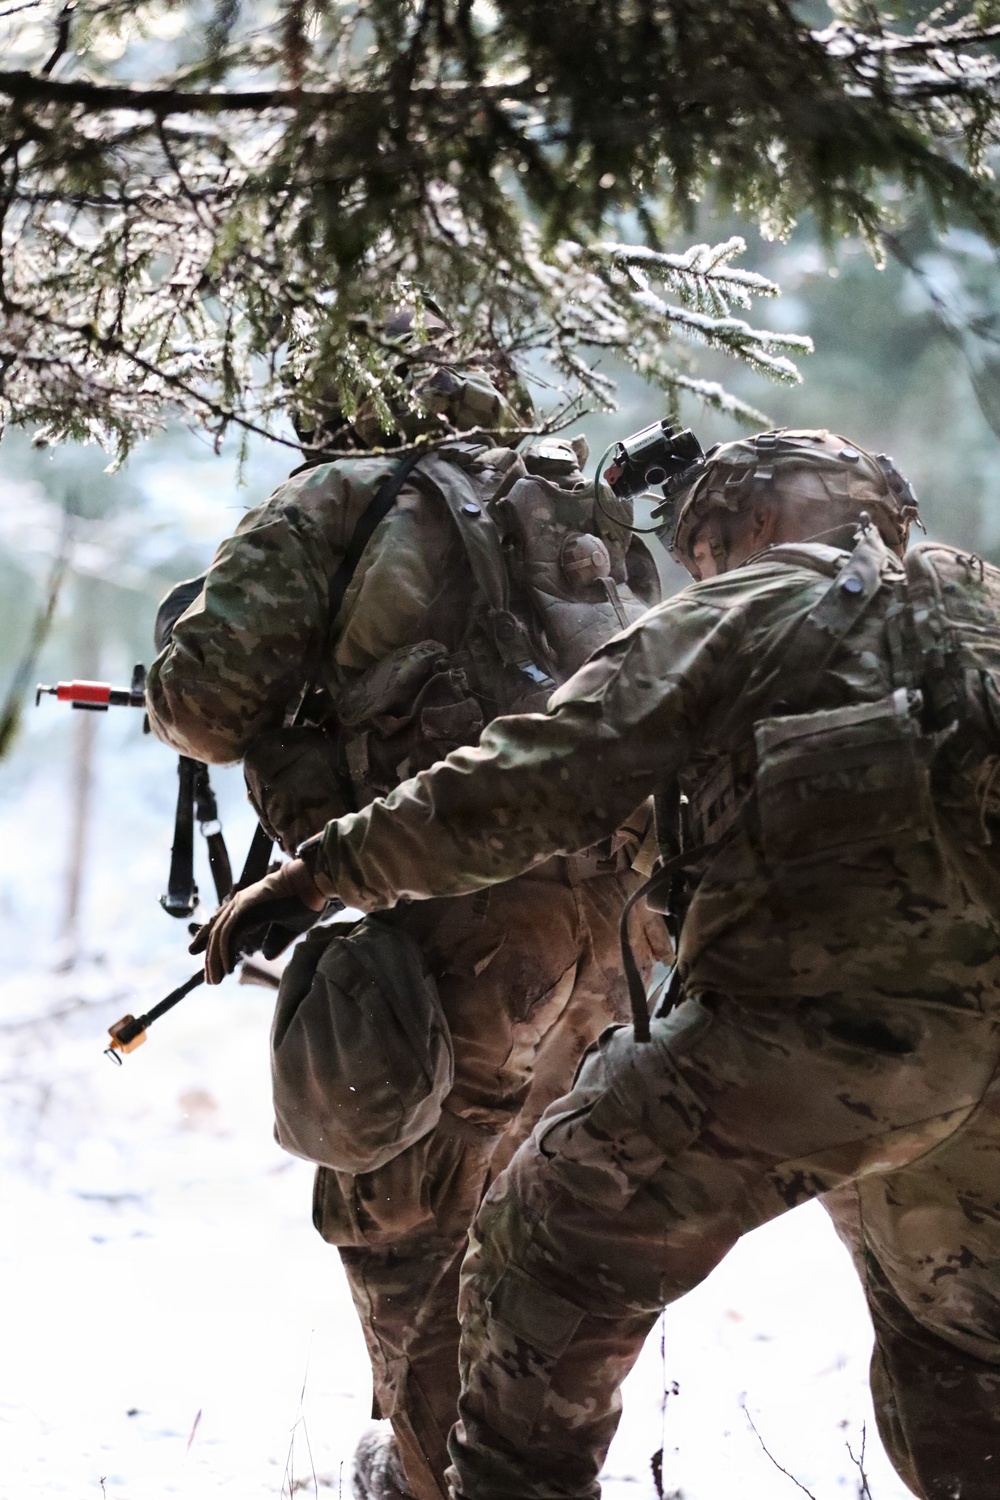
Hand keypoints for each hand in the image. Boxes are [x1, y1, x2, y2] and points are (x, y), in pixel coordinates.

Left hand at [190, 858, 327, 984]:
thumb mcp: (290, 928)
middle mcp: (240, 904)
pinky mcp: (246, 908)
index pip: (222, 926)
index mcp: (248, 906)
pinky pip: (229, 935)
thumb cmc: (306, 902)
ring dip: (215, 960)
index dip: (209, 942)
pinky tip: (227, 969)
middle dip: (211, 957)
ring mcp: (241, 904)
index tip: (202, 958)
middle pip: (216, 933)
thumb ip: (276, 941)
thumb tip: (265, 956)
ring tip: (216, 980)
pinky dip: (225, 953)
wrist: (314, 884)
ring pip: (220, 935)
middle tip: (210, 979)